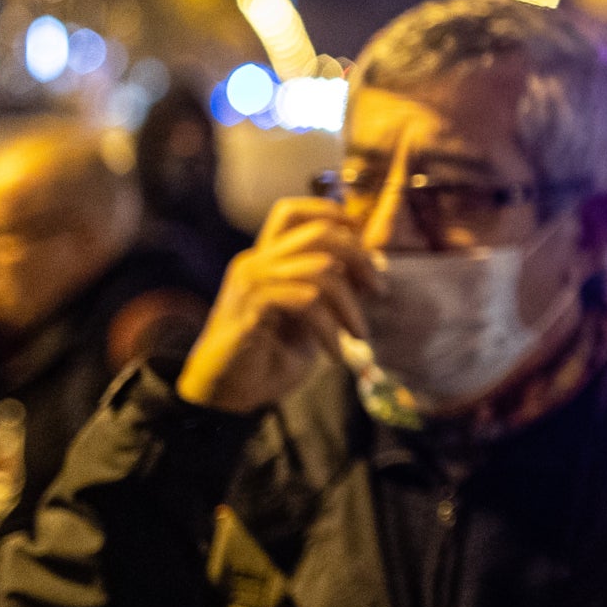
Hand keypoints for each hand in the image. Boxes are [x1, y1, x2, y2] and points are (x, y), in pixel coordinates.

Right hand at [175, 199, 375, 413]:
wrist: (228, 394)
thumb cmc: (272, 355)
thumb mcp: (314, 317)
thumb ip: (335, 289)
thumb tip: (375, 264)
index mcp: (267, 259)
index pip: (293, 212)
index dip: (333, 215)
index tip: (366, 244)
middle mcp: (256, 263)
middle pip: (317, 232)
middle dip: (359, 257)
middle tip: (378, 290)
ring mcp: (251, 283)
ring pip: (320, 269)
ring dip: (350, 305)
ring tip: (359, 334)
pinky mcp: (252, 309)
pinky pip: (306, 302)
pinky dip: (329, 329)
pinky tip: (335, 353)